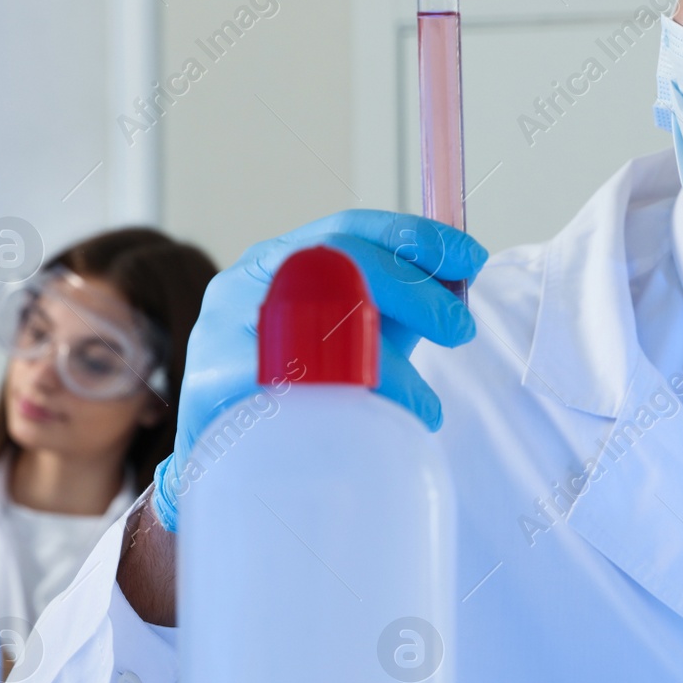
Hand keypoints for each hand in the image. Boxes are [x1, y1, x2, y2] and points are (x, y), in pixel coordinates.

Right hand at [151, 210, 487, 531]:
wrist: (228, 453)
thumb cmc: (303, 384)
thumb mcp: (356, 331)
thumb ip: (401, 302)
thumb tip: (464, 274)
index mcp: (280, 257)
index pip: (349, 228)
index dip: (415, 237)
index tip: (470, 258)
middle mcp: (245, 280)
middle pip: (333, 262)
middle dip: (410, 290)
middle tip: (460, 328)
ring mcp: (221, 328)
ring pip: (312, 323)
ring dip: (385, 363)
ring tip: (426, 405)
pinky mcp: (211, 382)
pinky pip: (287, 384)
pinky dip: (347, 402)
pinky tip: (380, 422)